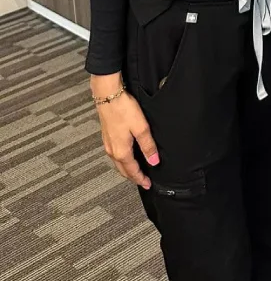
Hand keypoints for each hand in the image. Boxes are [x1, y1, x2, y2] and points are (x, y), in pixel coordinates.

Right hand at [91, 74, 158, 189]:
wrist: (108, 95)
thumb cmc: (123, 109)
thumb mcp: (141, 128)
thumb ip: (148, 146)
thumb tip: (154, 162)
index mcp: (121, 151)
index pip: (132, 171)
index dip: (141, 179)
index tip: (148, 185)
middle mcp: (112, 150)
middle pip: (123, 170)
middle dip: (133, 177)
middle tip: (143, 181)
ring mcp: (108, 143)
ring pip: (118, 162)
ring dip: (127, 169)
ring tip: (136, 171)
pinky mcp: (107, 136)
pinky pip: (115, 154)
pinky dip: (122, 160)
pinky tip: (127, 155)